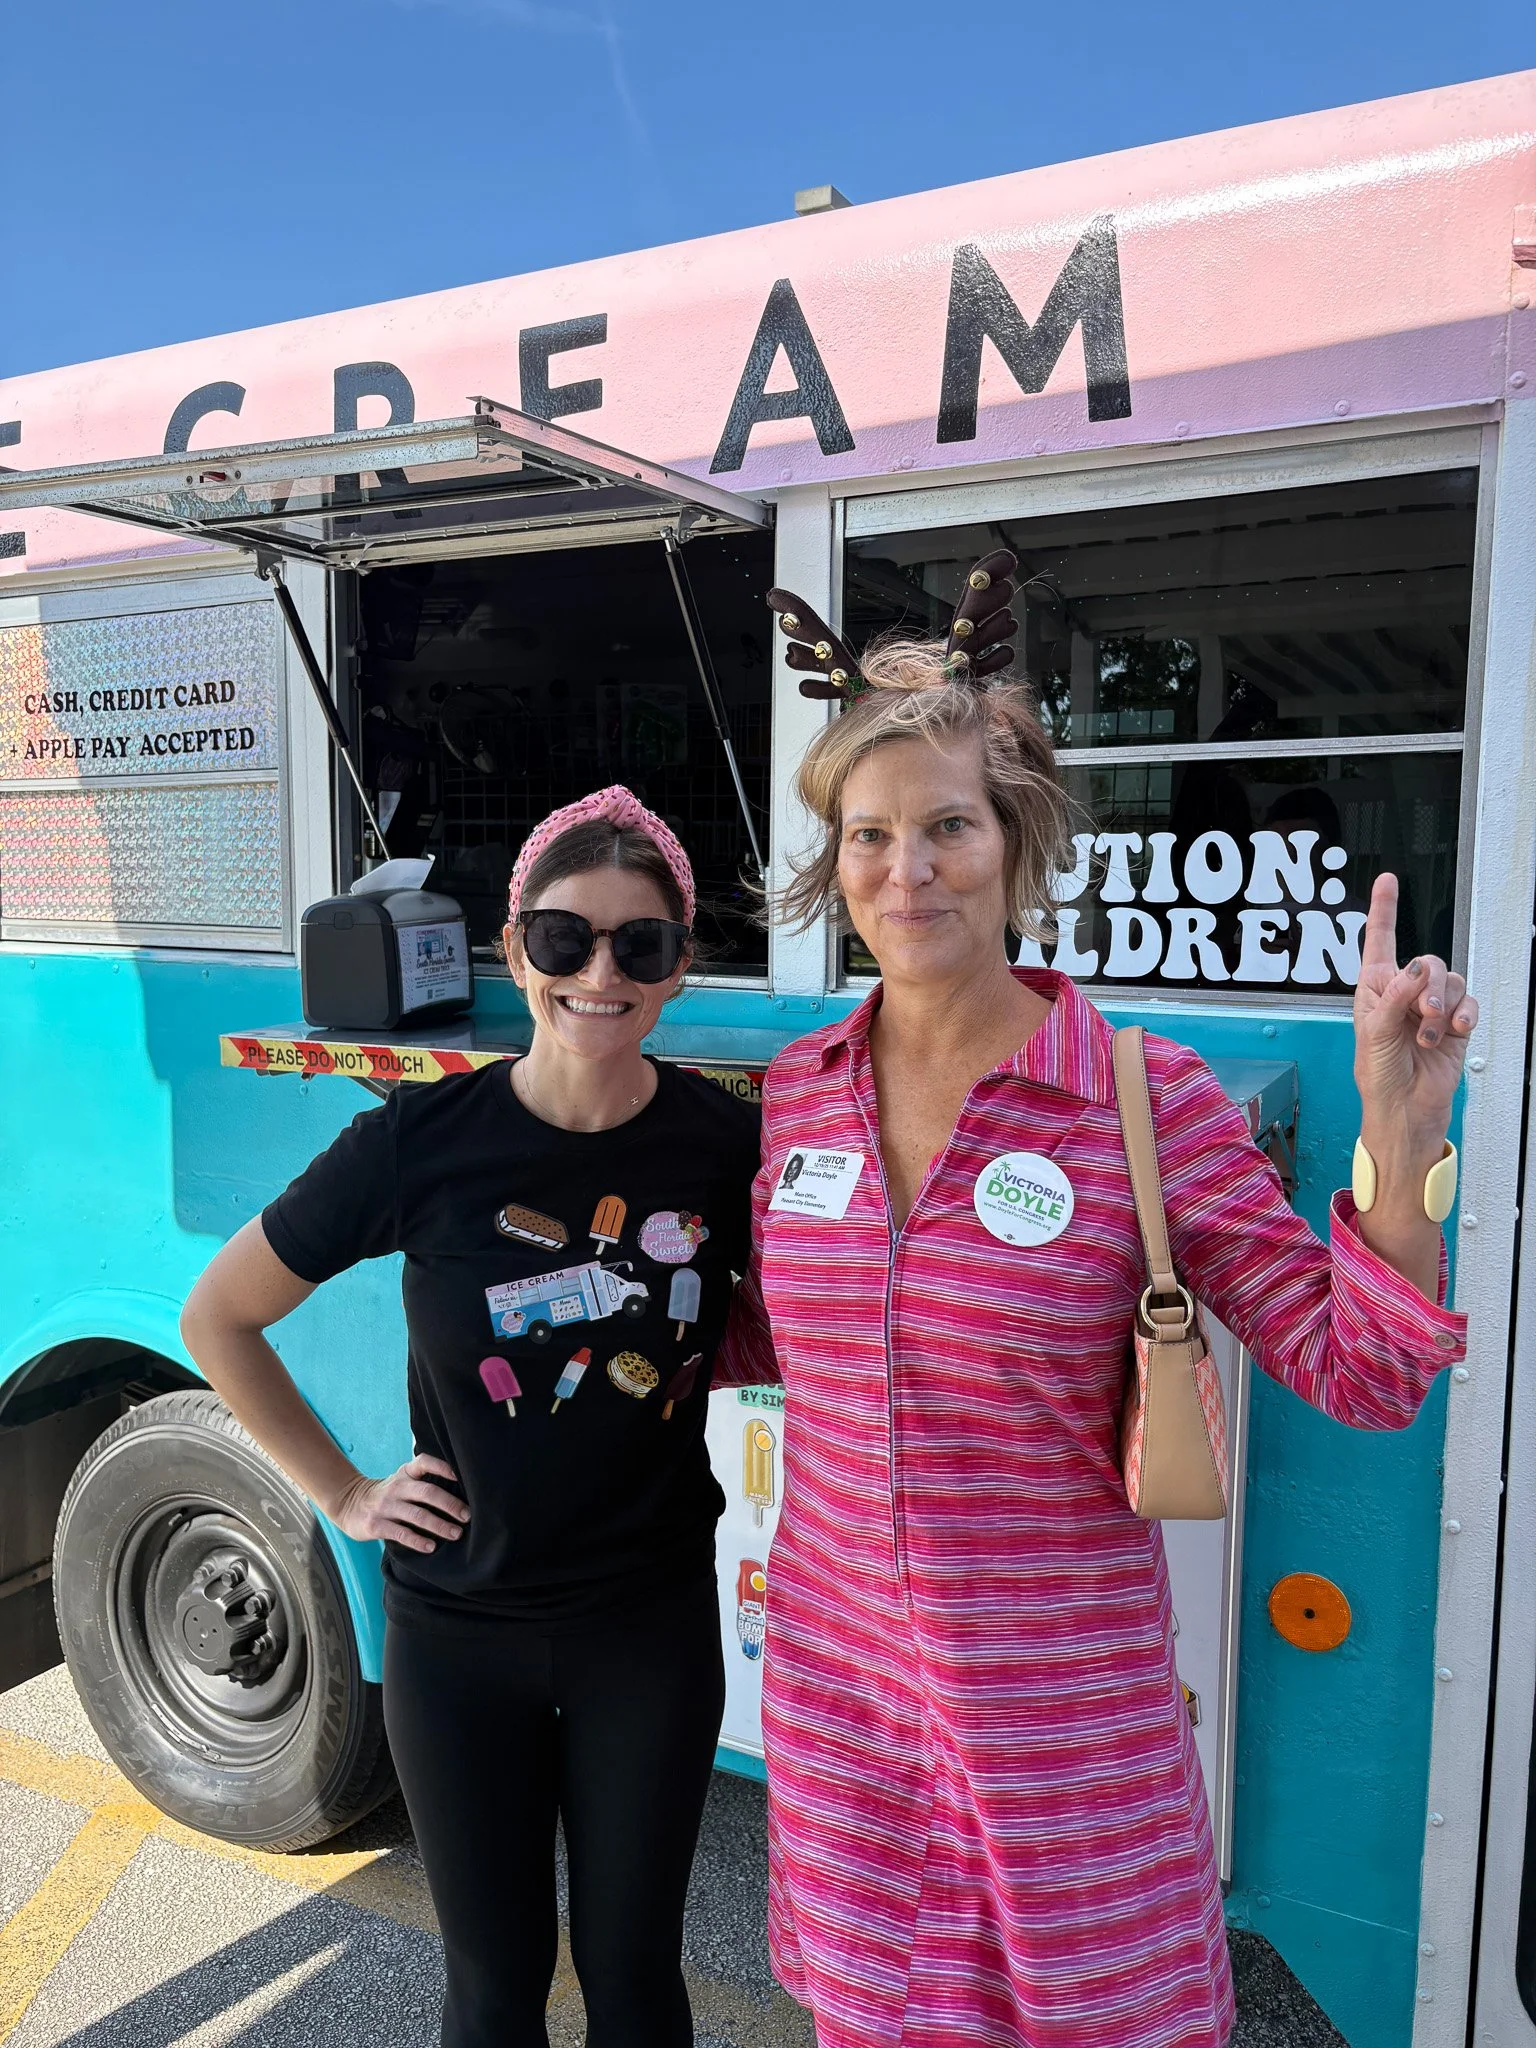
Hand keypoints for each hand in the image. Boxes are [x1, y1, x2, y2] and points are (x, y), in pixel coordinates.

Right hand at [330, 1455, 468, 1553]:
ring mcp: (386, 1506)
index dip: (443, 1467)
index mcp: (405, 1473)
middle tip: (467, 1516)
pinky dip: (418, 1540)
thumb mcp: (401, 1481)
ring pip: (417, 1515)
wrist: (349, 1504)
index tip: (462, 1477)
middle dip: (450, 1504)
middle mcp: (396, 1487)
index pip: (425, 1463)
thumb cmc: (388, 1495)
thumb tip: (460, 1494)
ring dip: (439, 1525)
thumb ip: (423, 1482)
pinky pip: (401, 1533)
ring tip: (456, 1534)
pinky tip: (431, 1547)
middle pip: (427, 1492)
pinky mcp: (376, 1525)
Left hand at [1353, 872, 1476, 1169]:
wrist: (1406, 1110)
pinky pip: (1469, 1002)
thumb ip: (1394, 998)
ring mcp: (1431, 1007)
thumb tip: (1414, 969)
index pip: (1379, 941)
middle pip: (1427, 961)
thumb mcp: (1375, 1035)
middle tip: (1423, 1013)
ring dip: (1444, 1008)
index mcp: (1374, 988)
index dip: (1383, 909)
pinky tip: (1455, 1032)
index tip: (1387, 880)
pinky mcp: (1455, 1023)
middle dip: (1428, 986)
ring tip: (1431, 1035)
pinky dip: (1465, 1016)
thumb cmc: (1378, 1077)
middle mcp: (1403, 992)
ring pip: (1451, 981)